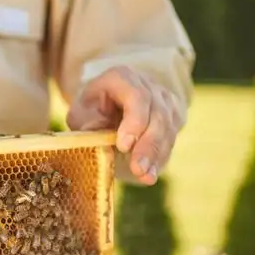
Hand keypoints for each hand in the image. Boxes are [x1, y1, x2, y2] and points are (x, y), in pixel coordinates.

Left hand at [66, 66, 185, 184]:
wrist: (108, 104)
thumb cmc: (92, 109)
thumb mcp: (81, 113)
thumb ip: (88, 123)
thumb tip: (100, 138)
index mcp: (122, 78)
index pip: (136, 97)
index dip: (134, 122)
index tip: (124, 146)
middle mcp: (148, 86)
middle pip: (157, 115)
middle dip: (148, 145)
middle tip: (138, 169)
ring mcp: (164, 101)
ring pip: (168, 129)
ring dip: (156, 155)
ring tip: (145, 176)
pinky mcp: (173, 117)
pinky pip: (171, 139)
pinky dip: (160, 159)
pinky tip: (150, 175)